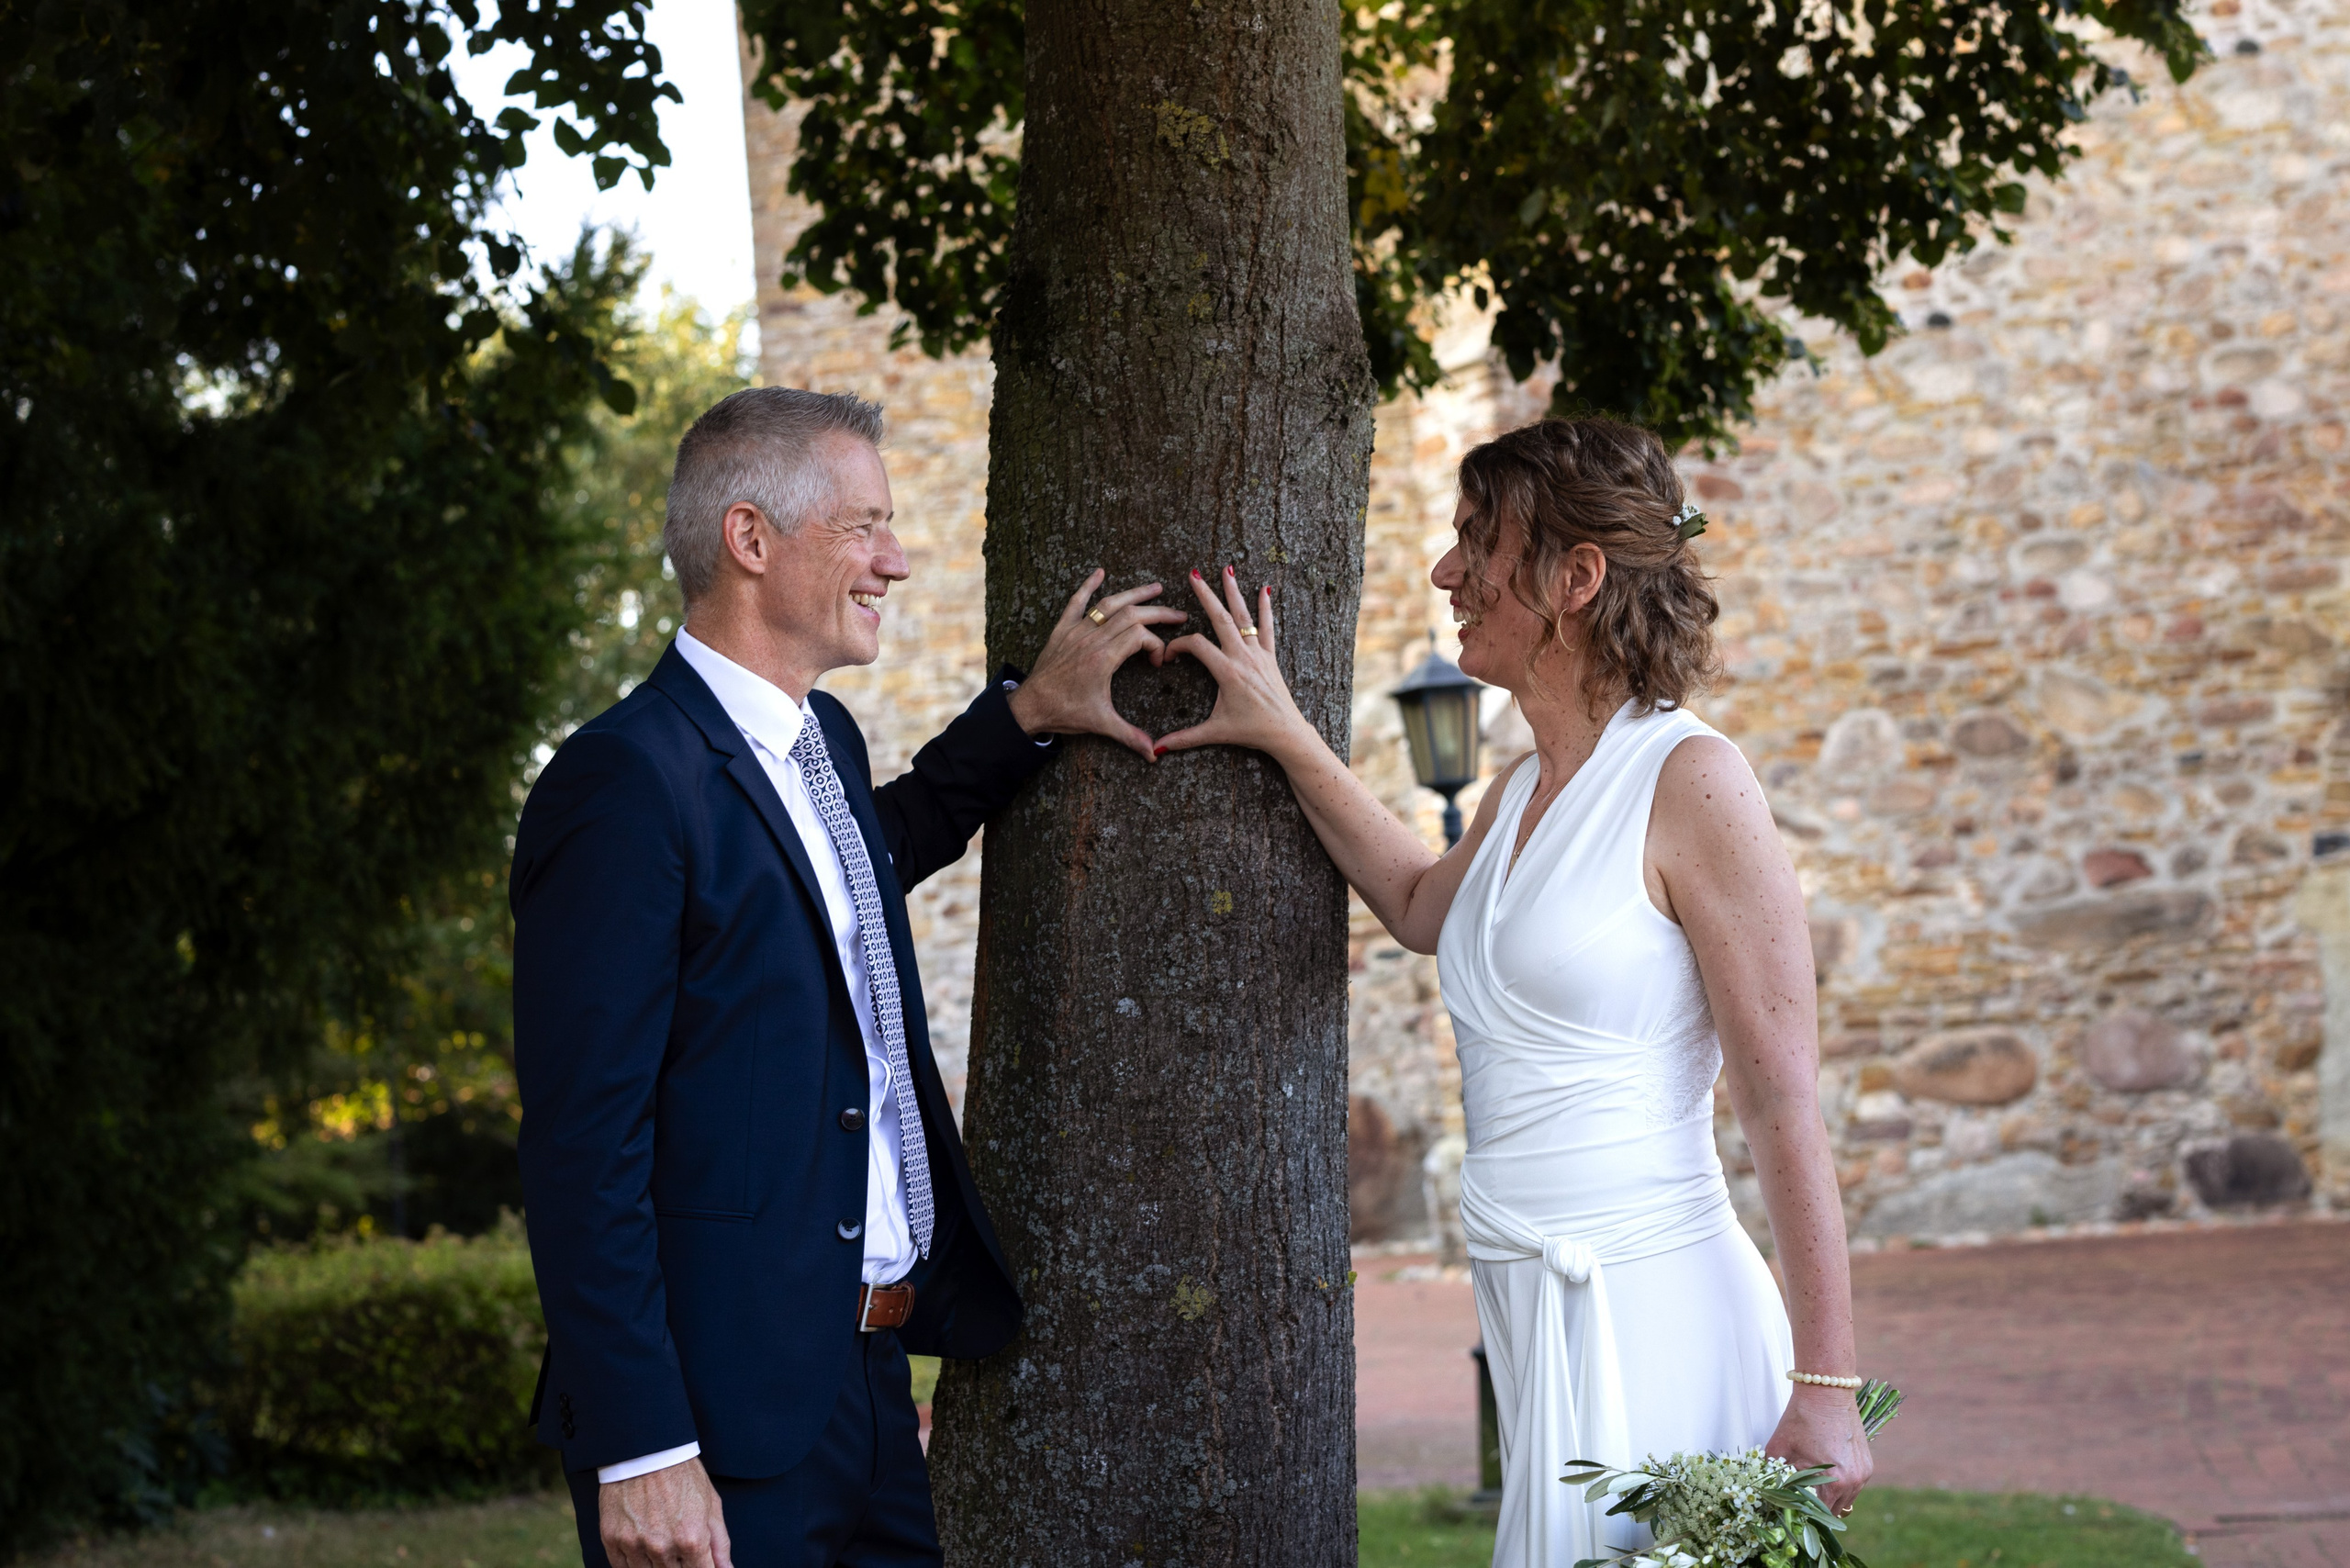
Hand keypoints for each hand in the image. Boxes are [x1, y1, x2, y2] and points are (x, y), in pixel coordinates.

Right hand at [600, 1455, 731, 1567]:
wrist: (646, 1450)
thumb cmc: (683, 1475)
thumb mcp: (711, 1504)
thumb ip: (720, 1543)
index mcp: (691, 1539)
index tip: (700, 1563)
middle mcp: (662, 1546)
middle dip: (681, 1566)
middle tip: (678, 1545)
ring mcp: (634, 1544)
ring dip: (657, 1566)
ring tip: (662, 1544)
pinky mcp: (612, 1539)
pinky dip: (633, 1565)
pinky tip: (642, 1551)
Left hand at [1005, 569, 1188, 759]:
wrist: (1030, 706)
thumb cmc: (1065, 712)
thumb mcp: (1101, 724)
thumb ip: (1130, 736)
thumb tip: (1154, 754)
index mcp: (1103, 658)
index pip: (1140, 636)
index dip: (1156, 645)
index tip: (1160, 662)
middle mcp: (1091, 639)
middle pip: (1131, 614)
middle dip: (1159, 613)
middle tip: (1180, 616)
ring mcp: (1076, 631)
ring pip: (1109, 604)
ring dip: (1135, 594)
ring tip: (1156, 588)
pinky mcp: (1062, 630)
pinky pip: (1076, 602)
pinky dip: (1088, 585)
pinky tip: (1099, 572)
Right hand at [1157, 566, 1317, 759]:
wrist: (1285, 732)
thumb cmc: (1251, 732)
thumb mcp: (1215, 732)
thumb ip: (1184, 738)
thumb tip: (1158, 749)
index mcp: (1227, 672)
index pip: (1197, 646)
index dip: (1178, 646)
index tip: (1167, 657)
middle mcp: (1243, 657)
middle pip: (1221, 618)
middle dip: (1206, 595)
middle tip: (1193, 574)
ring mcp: (1258, 654)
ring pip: (1244, 616)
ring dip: (1233, 592)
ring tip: (1226, 568)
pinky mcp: (1270, 657)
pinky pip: (1267, 627)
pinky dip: (1265, 607)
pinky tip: (1265, 589)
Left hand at [1765, 1384, 1873, 1519]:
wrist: (1826, 1390)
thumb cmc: (1800, 1417)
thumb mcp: (1779, 1448)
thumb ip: (1771, 1475)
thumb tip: (1765, 1493)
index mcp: (1833, 1481)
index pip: (1818, 1514)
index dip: (1803, 1514)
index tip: (1791, 1510)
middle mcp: (1854, 1481)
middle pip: (1833, 1510)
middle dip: (1816, 1507)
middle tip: (1799, 1499)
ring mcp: (1864, 1473)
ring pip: (1846, 1499)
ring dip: (1830, 1497)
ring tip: (1811, 1486)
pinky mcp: (1867, 1464)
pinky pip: (1854, 1486)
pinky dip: (1841, 1484)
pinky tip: (1825, 1472)